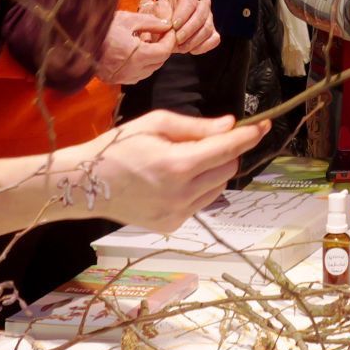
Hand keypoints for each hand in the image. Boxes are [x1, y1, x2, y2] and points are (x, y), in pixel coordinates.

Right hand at [80, 111, 264, 232]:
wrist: (85, 185)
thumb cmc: (118, 147)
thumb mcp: (155, 124)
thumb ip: (196, 127)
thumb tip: (230, 126)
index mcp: (177, 165)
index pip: (227, 149)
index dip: (248, 136)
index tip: (263, 125)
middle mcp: (182, 194)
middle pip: (227, 169)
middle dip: (225, 152)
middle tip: (202, 142)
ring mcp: (177, 214)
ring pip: (219, 188)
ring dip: (213, 171)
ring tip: (184, 161)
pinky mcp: (172, 226)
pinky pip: (201, 203)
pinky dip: (199, 188)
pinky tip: (175, 181)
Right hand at [95, 8, 178, 84]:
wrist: (77, 43)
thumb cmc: (102, 29)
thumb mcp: (128, 20)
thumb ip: (151, 23)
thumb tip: (167, 25)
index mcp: (136, 56)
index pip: (164, 52)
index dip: (170, 40)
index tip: (169, 29)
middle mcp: (133, 71)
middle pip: (159, 62)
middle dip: (163, 48)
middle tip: (160, 34)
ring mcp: (125, 78)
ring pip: (150, 70)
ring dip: (154, 57)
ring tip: (147, 41)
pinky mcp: (118, 80)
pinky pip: (139, 74)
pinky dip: (143, 65)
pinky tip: (136, 52)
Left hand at [144, 0, 219, 54]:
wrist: (162, 25)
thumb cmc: (159, 14)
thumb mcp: (155, 11)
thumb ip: (160, 15)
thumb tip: (168, 25)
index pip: (190, 1)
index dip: (183, 15)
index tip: (173, 26)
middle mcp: (203, 2)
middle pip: (201, 15)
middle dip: (188, 30)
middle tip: (177, 40)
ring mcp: (209, 17)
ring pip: (208, 28)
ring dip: (193, 40)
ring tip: (180, 47)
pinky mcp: (213, 32)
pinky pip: (214, 39)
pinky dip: (203, 46)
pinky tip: (191, 50)